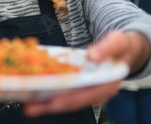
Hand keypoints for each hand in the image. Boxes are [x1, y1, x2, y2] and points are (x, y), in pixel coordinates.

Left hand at [23, 31, 148, 116]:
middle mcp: (97, 92)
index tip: (53, 101)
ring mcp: (87, 91)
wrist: (123, 50)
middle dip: (51, 106)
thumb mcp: (117, 42)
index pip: (87, 96)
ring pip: (66, 100)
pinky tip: (34, 93)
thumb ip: (105, 49)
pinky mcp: (79, 87)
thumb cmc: (119, 46)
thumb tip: (92, 56)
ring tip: (27, 105)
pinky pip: (63, 93)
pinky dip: (49, 94)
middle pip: (72, 102)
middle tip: (30, 108)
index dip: (70, 99)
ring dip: (46, 104)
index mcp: (108, 84)